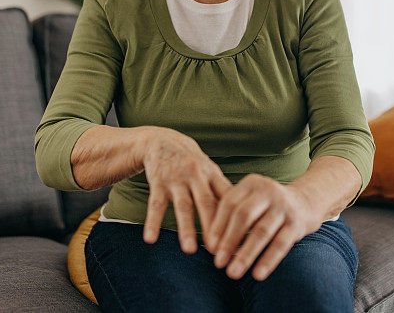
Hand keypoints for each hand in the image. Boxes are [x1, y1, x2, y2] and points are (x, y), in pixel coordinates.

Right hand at [141, 127, 232, 253]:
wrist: (163, 141)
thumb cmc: (193, 164)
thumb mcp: (211, 173)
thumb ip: (223, 195)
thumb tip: (244, 220)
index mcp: (213, 175)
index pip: (227, 199)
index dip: (234, 219)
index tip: (240, 241)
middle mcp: (197, 175)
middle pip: (207, 203)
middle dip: (213, 228)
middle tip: (218, 252)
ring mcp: (177, 179)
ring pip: (183, 206)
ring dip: (186, 228)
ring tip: (189, 250)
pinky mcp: (158, 182)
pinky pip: (155, 204)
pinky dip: (153, 222)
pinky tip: (150, 239)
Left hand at [206, 173, 322, 280]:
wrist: (305, 203)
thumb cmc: (268, 207)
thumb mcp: (251, 201)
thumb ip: (232, 215)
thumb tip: (211, 246)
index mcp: (251, 183)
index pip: (229, 204)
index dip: (218, 226)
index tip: (209, 248)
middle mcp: (267, 190)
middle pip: (243, 216)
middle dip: (229, 241)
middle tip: (218, 263)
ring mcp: (283, 206)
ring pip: (261, 232)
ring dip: (245, 255)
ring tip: (233, 273)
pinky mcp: (296, 222)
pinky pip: (280, 244)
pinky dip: (267, 260)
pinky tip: (257, 275)